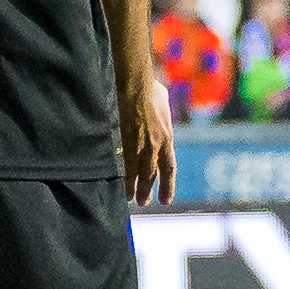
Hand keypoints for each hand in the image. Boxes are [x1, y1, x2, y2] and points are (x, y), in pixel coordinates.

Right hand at [118, 78, 176, 207]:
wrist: (136, 87)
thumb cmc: (149, 89)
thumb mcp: (164, 103)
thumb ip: (163, 113)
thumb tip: (161, 108)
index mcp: (167, 138)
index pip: (169, 167)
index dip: (168, 185)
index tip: (166, 199)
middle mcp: (156, 147)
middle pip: (153, 175)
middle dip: (149, 190)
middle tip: (145, 202)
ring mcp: (141, 147)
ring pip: (139, 175)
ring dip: (135, 189)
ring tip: (131, 199)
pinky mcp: (126, 144)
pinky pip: (124, 167)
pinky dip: (123, 179)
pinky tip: (120, 188)